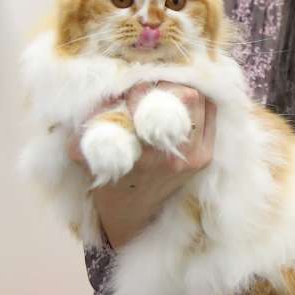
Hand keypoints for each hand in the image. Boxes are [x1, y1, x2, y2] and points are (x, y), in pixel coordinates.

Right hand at [73, 82, 216, 247]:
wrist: (130, 210)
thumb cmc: (104, 174)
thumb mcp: (82, 150)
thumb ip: (90, 120)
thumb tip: (113, 91)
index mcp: (138, 152)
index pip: (152, 102)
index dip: (142, 88)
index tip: (133, 91)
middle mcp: (171, 155)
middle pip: (187, 96)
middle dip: (170, 84)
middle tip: (156, 85)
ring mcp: (194, 157)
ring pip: (203, 103)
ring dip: (186, 92)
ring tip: (169, 91)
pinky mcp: (205, 158)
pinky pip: (212, 117)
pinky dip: (201, 104)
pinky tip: (186, 102)